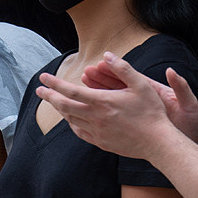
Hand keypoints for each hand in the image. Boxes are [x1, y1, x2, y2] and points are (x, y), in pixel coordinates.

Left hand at [37, 52, 184, 159]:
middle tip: (40, 90)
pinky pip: (80, 132)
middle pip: (64, 106)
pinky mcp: (101, 142)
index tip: (43, 78)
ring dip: (60, 109)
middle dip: (49, 97)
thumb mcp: (141, 85)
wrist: (157, 142)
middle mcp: (96, 117)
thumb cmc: (151, 112)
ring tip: (55, 102)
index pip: (70, 91)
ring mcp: (97, 132)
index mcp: (102, 101)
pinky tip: (72, 120)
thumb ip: (123, 68)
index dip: (54, 83)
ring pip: (71, 120)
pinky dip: (72, 124)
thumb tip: (107, 55)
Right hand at [83, 54, 197, 143]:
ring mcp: (137, 112)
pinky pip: (115, 118)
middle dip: (101, 80)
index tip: (101, 64)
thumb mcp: (188, 104)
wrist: (188, 142)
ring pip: (113, 102)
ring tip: (82, 86)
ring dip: (98, 94)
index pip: (131, 78)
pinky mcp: (133, 125)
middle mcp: (143, 100)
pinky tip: (89, 111)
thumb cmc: (190, 123)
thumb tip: (171, 71)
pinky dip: (103, 113)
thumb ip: (181, 87)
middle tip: (85, 74)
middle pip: (119, 87)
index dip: (116, 71)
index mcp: (154, 92)